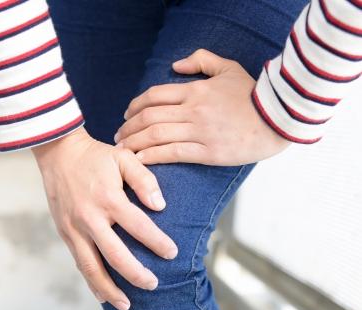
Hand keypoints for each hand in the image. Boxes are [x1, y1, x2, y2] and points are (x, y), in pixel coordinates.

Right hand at [32, 127, 177, 309]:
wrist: (57, 152)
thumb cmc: (96, 156)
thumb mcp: (123, 157)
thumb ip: (144, 179)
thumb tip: (160, 205)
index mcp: (108, 199)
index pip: (138, 226)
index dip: (157, 242)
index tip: (173, 253)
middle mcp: (90, 218)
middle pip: (114, 255)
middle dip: (135, 274)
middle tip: (153, 285)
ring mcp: (74, 229)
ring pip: (91, 267)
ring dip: (109, 289)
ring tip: (126, 306)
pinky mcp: (65, 234)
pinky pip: (79, 264)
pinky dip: (91, 282)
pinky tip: (103, 296)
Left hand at [114, 49, 290, 165]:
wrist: (277, 118)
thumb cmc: (253, 95)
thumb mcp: (228, 68)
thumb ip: (202, 62)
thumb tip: (176, 65)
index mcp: (196, 90)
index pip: (155, 96)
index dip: (135, 106)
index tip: (126, 115)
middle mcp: (193, 110)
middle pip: (150, 117)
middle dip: (129, 128)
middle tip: (118, 137)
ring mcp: (200, 132)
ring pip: (157, 136)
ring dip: (135, 143)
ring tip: (123, 151)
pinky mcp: (208, 153)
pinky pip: (173, 154)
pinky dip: (152, 157)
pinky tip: (139, 161)